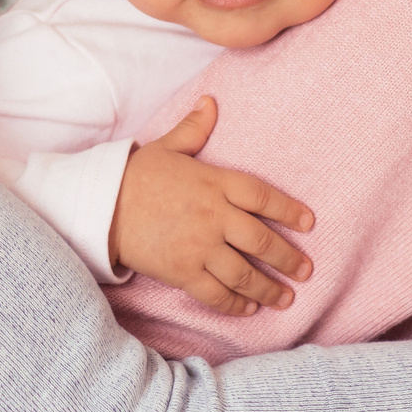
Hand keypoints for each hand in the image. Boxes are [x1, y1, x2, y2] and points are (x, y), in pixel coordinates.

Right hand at [108, 98, 317, 316]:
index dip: (289, 210)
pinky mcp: (182, 271)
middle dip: (288, 258)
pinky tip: (250, 309)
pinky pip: (216, 293)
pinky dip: (236, 304)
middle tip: (305, 270)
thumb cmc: (136, 176)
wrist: (102, 206)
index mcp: (214, 182)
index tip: (309, 223)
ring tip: (286, 298)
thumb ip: (194, 128)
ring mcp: (199, 247)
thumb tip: (210, 102)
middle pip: (262, 241)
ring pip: (244, 273)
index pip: (262, 197)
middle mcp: (214, 216)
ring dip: (269, 288)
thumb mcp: (167, 147)